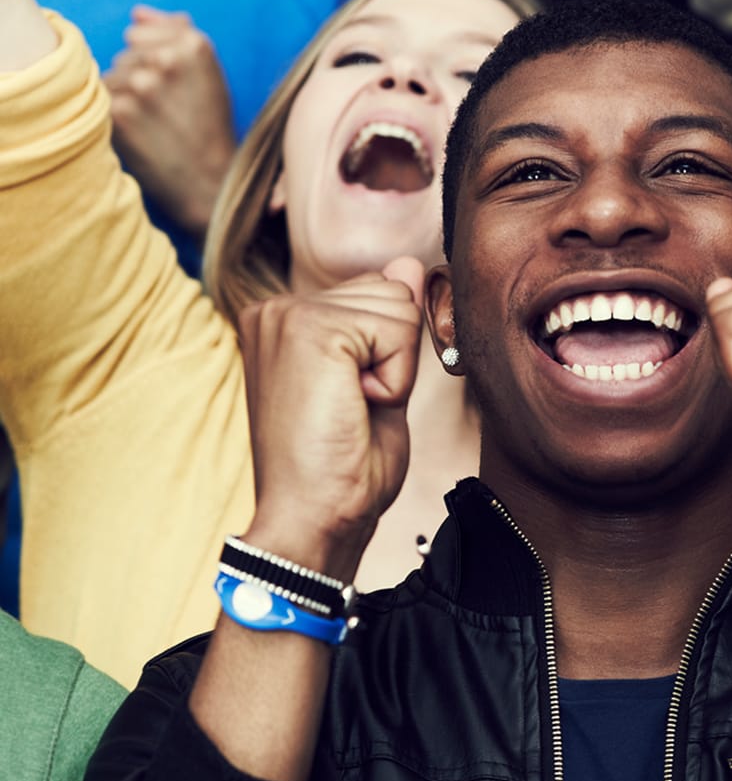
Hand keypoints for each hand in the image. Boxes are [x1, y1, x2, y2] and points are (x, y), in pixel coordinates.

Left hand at [103, 6, 235, 236]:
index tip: (173, 87)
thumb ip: (177, 36)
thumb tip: (137, 13)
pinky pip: (101, 98)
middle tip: (168, 113)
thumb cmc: (211, 131)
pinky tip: (141, 134)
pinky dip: (115, 117)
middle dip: (138, 78)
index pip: (140, 31)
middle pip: (124, 54)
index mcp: (195, 45)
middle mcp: (168, 58)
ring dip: (125, 97)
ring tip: (155, 125)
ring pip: (112, 75)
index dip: (151, 60)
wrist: (210, 185)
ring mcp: (141, 83)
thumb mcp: (210, 78)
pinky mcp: (120, 109)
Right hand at [237, 257, 426, 581]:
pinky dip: (394, 378)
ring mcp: (288, 314)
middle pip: (392, 293)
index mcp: (285, 319)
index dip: (390, 353)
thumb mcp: (378, 380)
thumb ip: (389, 324)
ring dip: (394, 369)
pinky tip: (355, 406)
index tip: (352, 399)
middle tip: (353, 407)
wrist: (315, 517)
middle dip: (395, 356)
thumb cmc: (342, 465)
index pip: (379, 292)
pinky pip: (397, 331)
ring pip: (399, 308)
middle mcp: (276, 308)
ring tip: (350, 408)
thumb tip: (407, 264)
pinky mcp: (310, 330)